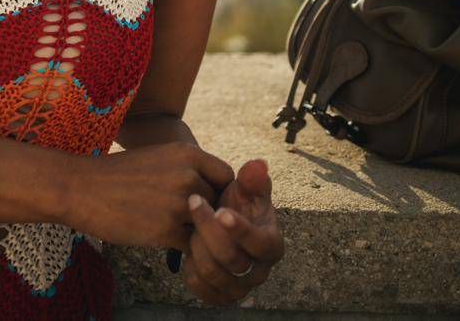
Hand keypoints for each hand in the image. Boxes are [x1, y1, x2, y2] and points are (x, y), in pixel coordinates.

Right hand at [66, 143, 233, 252]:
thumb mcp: (157, 157)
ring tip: (181, 235)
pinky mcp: (167, 231)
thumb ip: (186, 169)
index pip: (226, 176)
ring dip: (198, 234)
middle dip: (208, 214)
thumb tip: (211, 189)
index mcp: (187, 153)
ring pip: (208, 227)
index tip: (206, 200)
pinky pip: (192, 247)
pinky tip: (168, 245)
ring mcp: (179, 204)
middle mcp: (188, 176)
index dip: (219, 190)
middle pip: (219, 203)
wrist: (80, 188)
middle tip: (191, 221)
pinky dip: (184, 250)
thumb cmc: (117, 174)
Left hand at [181, 157, 282, 305]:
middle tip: (193, 203)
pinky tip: (187, 248)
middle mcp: (260, 271)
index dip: (241, 229)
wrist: (220, 225)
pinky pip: (201, 288)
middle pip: (232, 259)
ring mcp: (241, 286)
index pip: (261, 243)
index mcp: (272, 244)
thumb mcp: (245, 188)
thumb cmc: (236, 204)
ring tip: (190, 226)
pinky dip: (190, 268)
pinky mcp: (220, 295)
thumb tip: (259, 164)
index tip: (221, 211)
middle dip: (208, 230)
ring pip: (213, 273)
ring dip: (196, 246)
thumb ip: (252, 178)